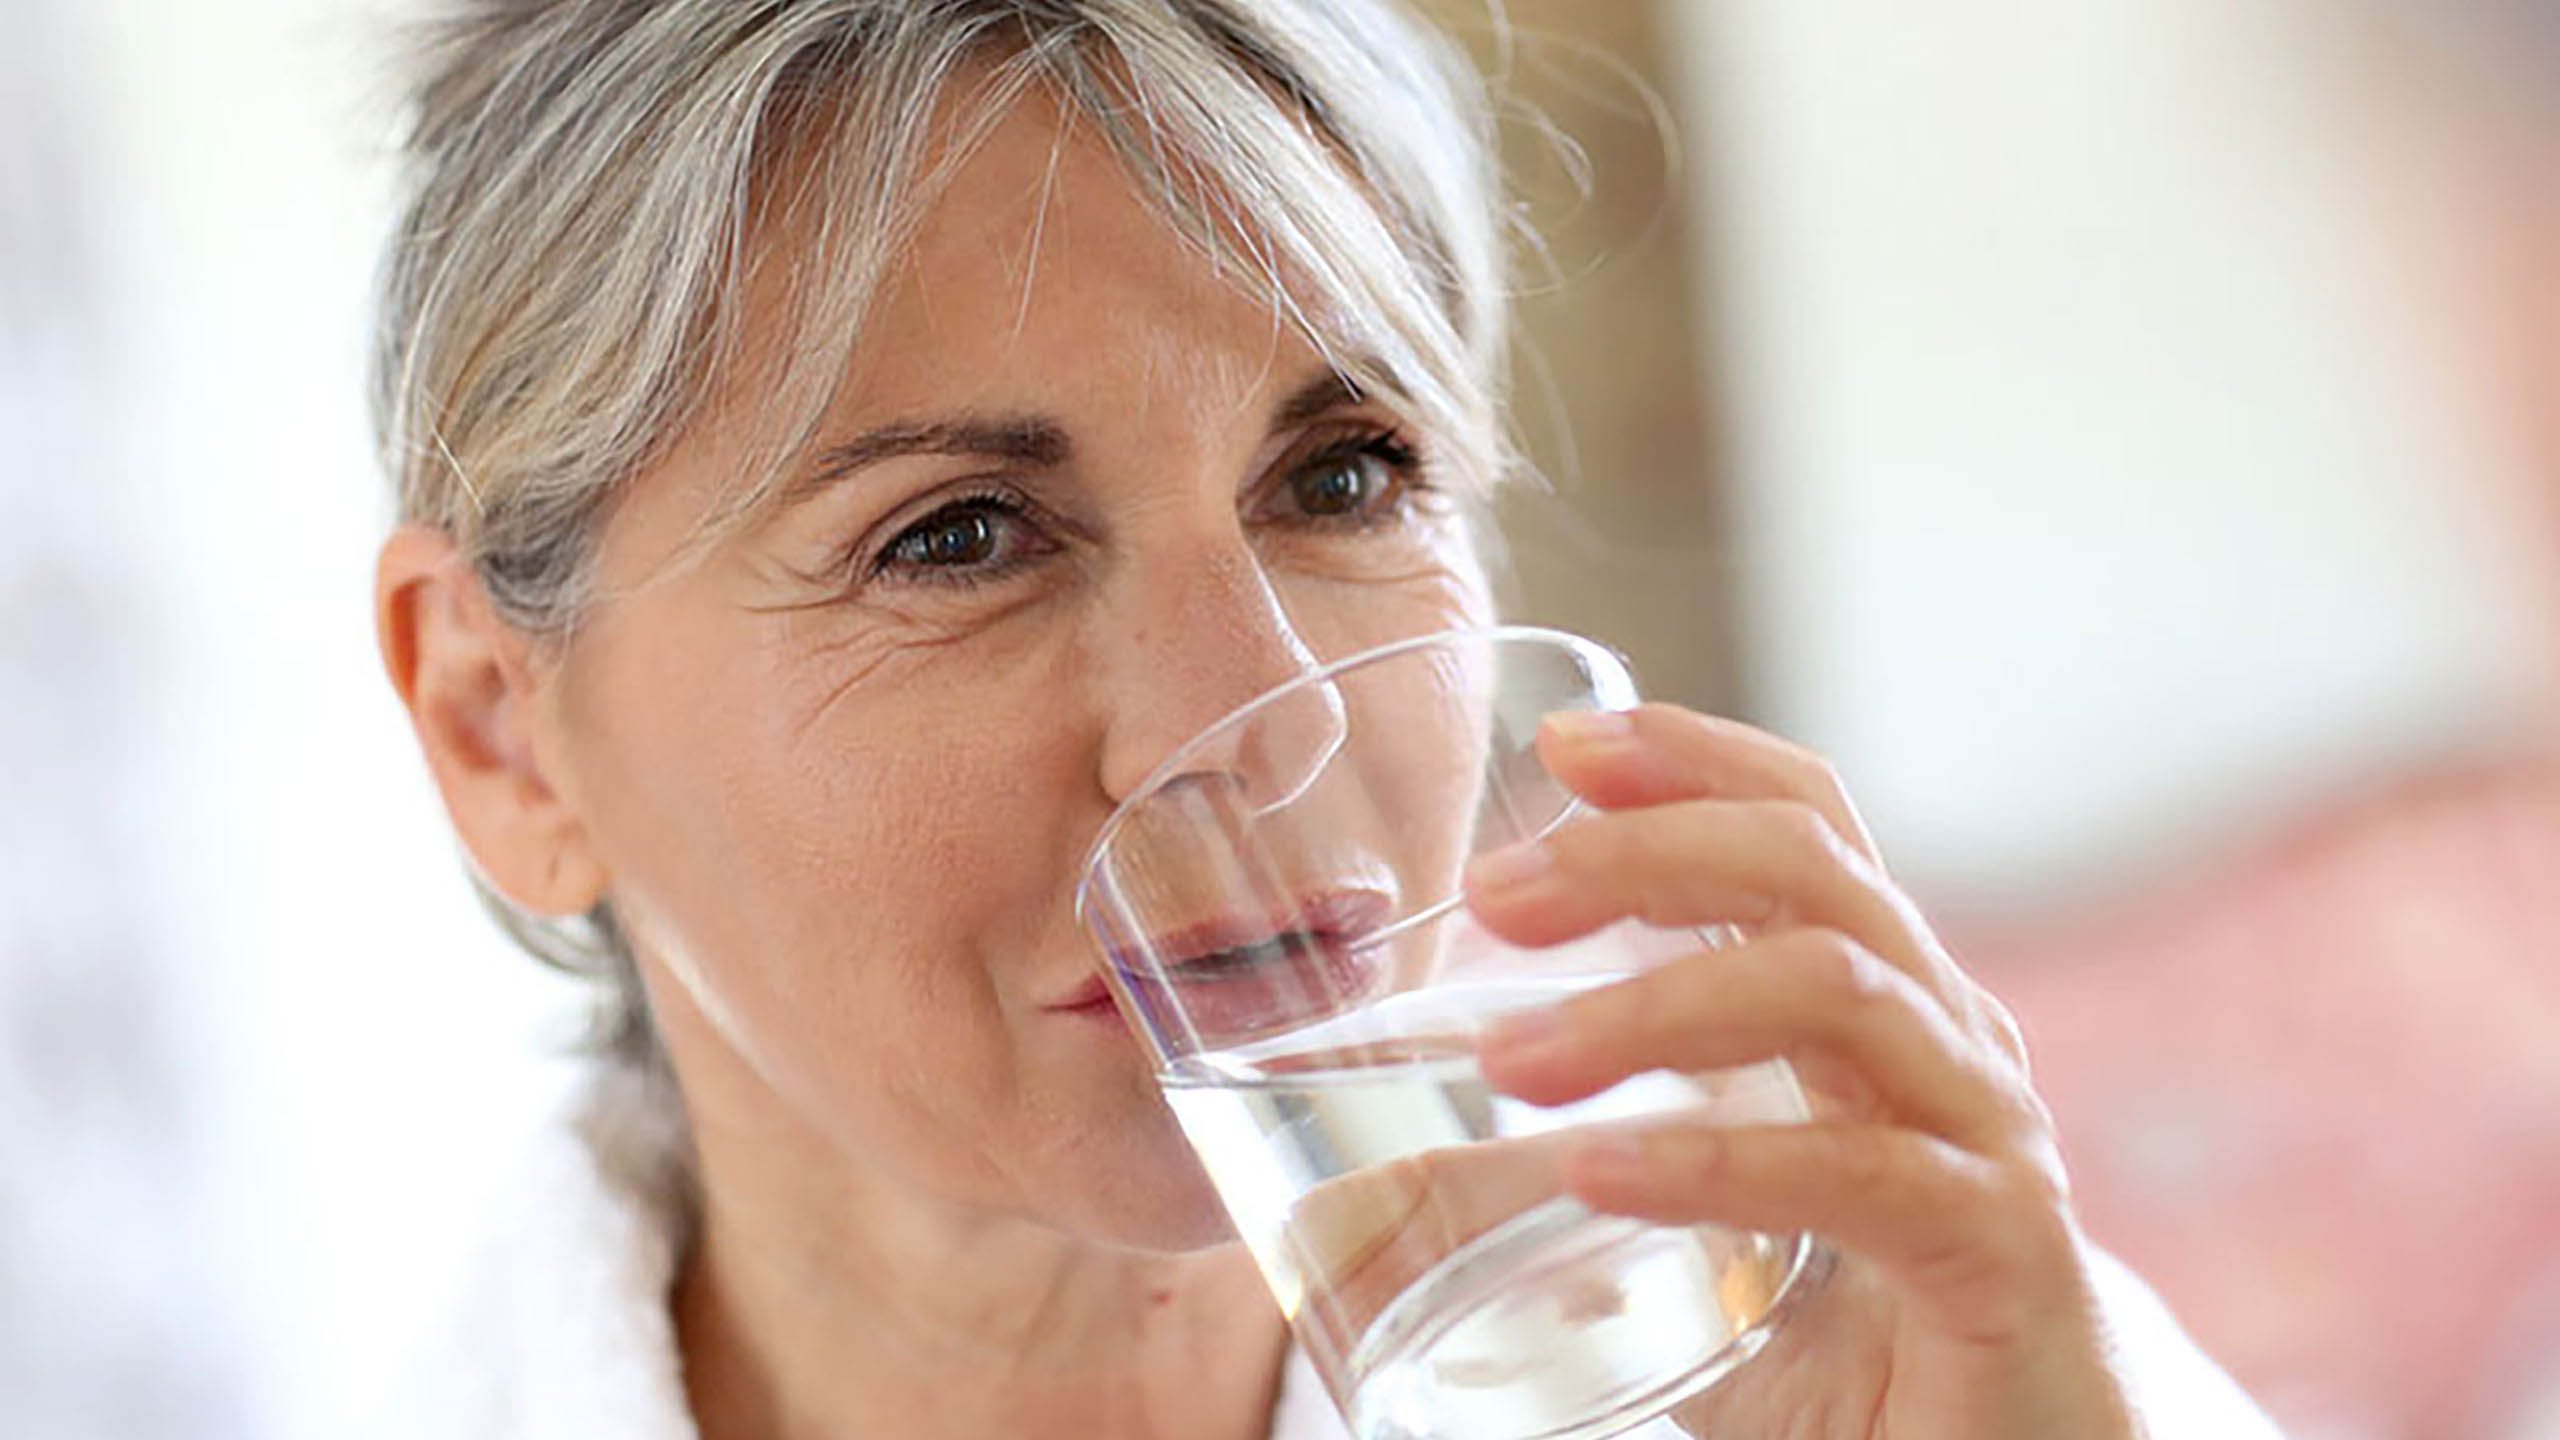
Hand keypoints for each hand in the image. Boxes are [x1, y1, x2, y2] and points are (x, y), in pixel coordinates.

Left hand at [1463, 705, 2139, 1439]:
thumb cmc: (1842, 1360)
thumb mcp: (1692, 1238)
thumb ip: (1570, 1178)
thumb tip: (1362, 1190)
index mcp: (1881, 1010)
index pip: (1807, 824)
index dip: (1695, 760)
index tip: (1562, 746)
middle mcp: (1946, 1044)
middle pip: (1812, 867)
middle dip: (1645, 851)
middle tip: (1496, 893)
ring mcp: (1986, 1138)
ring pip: (1833, 985)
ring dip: (1654, 1000)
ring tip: (1509, 1061)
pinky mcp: (2003, 1253)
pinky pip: (1862, 1170)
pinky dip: (1713, 1161)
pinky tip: (1594, 1172)